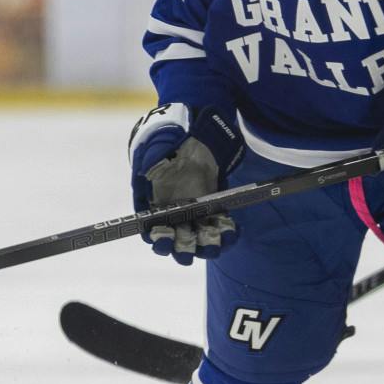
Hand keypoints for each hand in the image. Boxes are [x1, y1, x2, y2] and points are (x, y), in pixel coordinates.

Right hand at [127, 105, 242, 264]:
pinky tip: (232, 231)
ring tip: (215, 245)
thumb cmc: (169, 138)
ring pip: (200, 237)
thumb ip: (152, 159)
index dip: (157, 238)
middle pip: (177, 240)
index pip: (152, 229)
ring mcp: (196, 210)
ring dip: (207, 245)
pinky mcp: (214, 205)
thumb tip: (150, 168)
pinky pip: (220, 224)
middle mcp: (174, 212)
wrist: (195, 128)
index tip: (164, 238)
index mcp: (154, 203)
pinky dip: (227, 232)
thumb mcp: (155, 146)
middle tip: (187, 254)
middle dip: (181, 249)